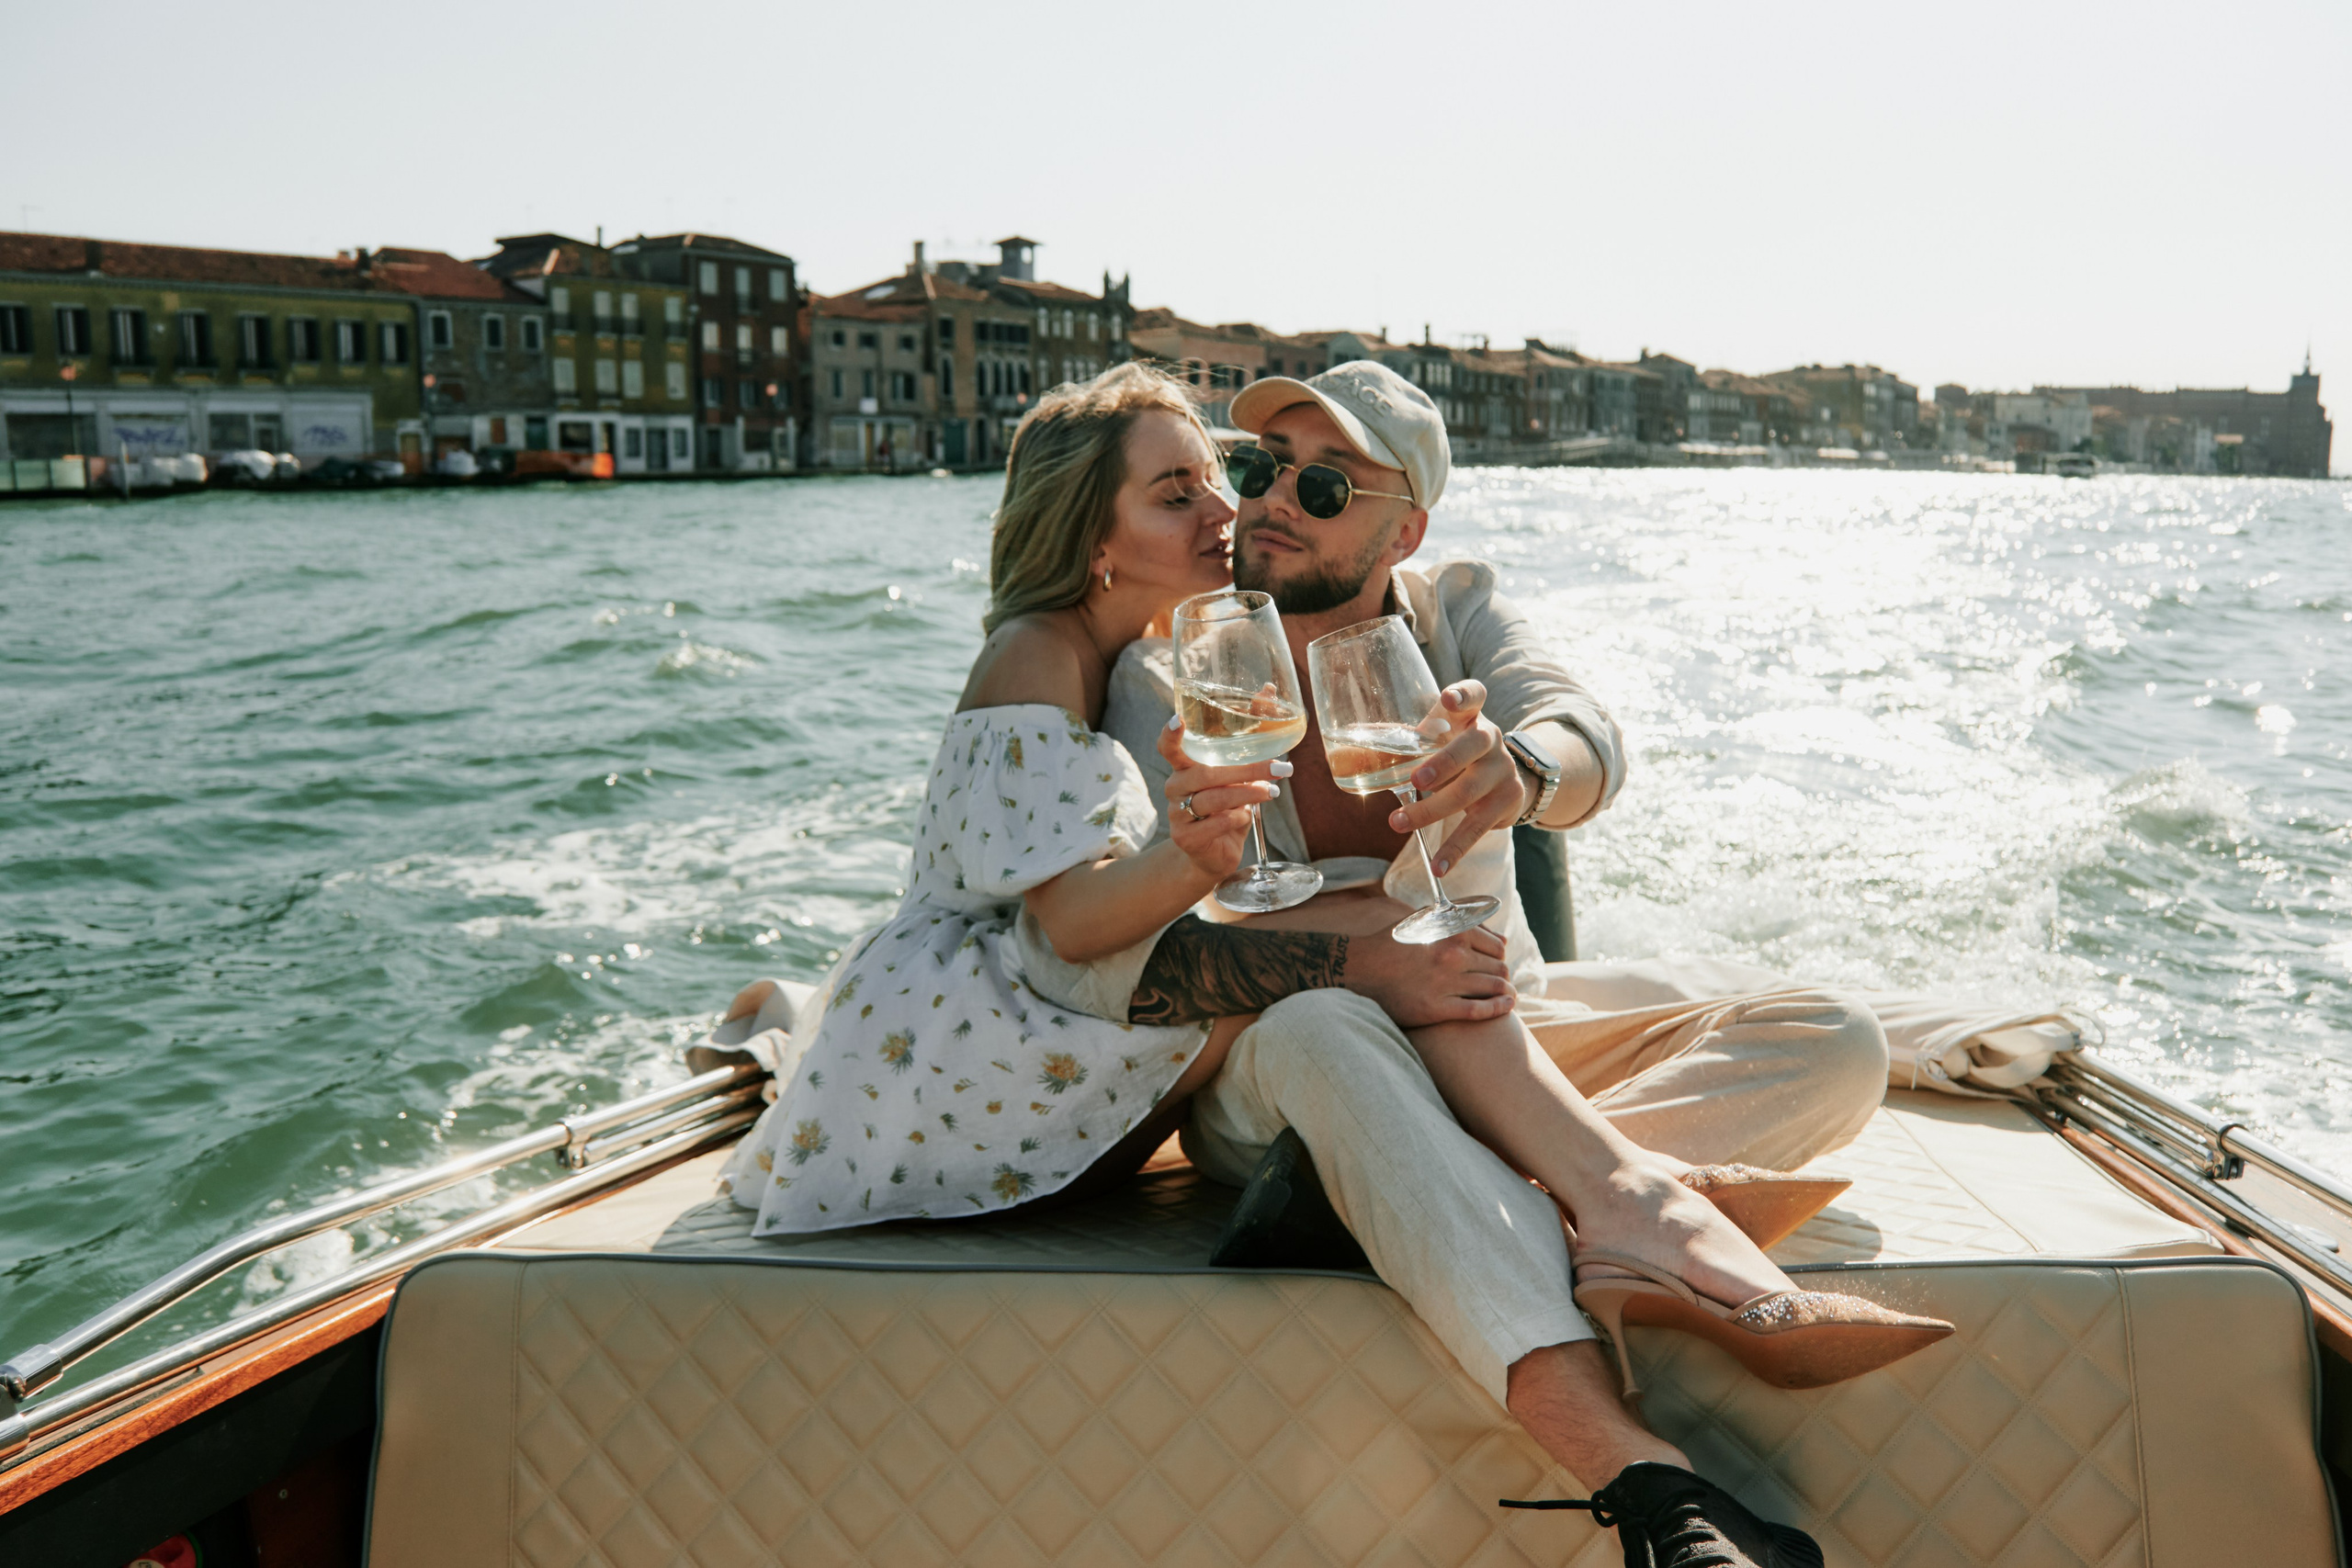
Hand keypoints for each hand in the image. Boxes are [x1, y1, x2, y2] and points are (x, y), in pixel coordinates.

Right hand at [1157, 716, 1282, 881]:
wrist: (1214, 853)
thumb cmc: (1228, 805)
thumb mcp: (1241, 770)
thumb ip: (1251, 733)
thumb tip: (1269, 690)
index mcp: (1185, 767)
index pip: (1168, 748)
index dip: (1171, 735)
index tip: (1178, 720)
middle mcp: (1176, 787)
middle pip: (1204, 774)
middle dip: (1246, 769)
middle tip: (1280, 767)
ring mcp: (1177, 814)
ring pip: (1212, 799)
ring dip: (1248, 793)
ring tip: (1273, 792)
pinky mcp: (1186, 838)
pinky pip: (1214, 824)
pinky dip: (1236, 818)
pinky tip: (1247, 816)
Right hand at [1342, 921, 1514, 1027]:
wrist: (1360, 967)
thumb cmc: (1392, 942)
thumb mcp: (1423, 919)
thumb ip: (1457, 919)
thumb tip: (1492, 926)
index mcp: (1452, 932)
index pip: (1497, 945)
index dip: (1500, 955)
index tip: (1497, 961)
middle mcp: (1453, 956)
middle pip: (1498, 967)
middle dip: (1503, 974)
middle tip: (1501, 980)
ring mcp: (1446, 983)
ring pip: (1493, 987)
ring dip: (1505, 991)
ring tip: (1508, 994)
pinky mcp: (1437, 1008)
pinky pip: (1479, 1010)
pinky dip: (1498, 1008)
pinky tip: (1507, 1006)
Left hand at [1387, 680, 1530, 875]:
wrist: (1510, 778)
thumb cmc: (1458, 752)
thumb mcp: (1440, 739)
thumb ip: (1407, 742)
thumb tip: (1343, 757)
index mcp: (1470, 717)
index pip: (1474, 694)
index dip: (1463, 694)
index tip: (1448, 698)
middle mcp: (1491, 739)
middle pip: (1474, 744)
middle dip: (1444, 763)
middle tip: (1415, 780)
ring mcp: (1502, 771)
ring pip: (1470, 791)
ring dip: (1432, 810)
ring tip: (1399, 823)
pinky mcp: (1506, 803)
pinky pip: (1477, 828)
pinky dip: (1455, 849)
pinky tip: (1438, 866)